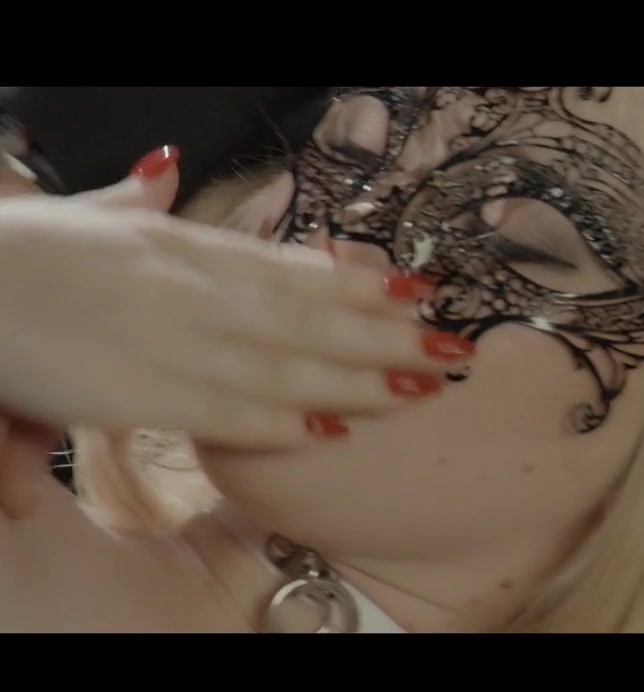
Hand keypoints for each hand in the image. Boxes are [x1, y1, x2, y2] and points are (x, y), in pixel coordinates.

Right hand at [0, 147, 463, 451]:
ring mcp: (172, 342)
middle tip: (453, 347)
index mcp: (184, 245)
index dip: (358, 281)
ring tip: (421, 388)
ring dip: (359, 379)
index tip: (417, 290)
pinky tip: (333, 429)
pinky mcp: (139, 395)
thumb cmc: (18, 252)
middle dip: (386, 335)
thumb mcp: (87, 213)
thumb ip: (138, 197)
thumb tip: (168, 164)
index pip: (290, 268)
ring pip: (284, 365)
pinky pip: (225, 412)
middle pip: (309, 318)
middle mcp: (194, 291)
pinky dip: (281, 421)